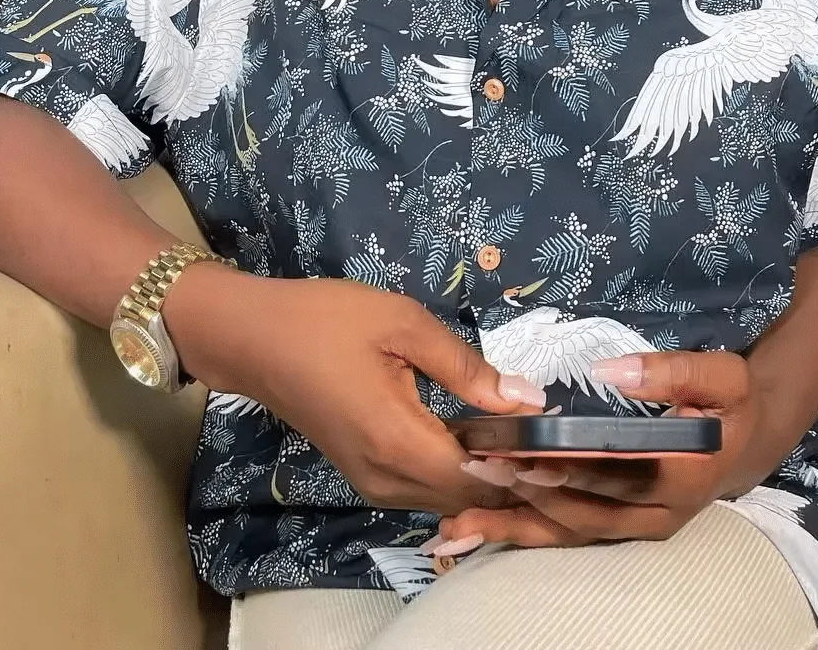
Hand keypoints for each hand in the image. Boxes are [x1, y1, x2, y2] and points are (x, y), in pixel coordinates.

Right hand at [167, 267, 544, 515]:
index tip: (562, 435)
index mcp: (399, 442)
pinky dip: (458, 469)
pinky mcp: (366, 474)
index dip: (526, 465)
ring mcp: (373, 482)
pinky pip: (424, 486)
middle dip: (513, 472)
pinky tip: (480, 435)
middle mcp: (387, 478)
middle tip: (552, 429)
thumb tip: (528, 399)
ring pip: (447, 495)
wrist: (254, 339)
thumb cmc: (328, 321)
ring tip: (523, 429)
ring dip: (487, 473)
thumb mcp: (403, 324)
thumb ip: (466, 366)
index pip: (481, 479)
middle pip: (468, 496)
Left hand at [432, 349, 771, 553]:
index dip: (572, 469)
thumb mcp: (722, 375)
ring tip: (458, 522)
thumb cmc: (732, 403)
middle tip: (478, 472)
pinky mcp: (622, 529)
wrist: (750, 440)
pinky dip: (525, 534)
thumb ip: (670, 372)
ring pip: (571, 534)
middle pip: (586, 513)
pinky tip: (480, 533)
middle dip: (528, 496)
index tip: (524, 455)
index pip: (620, 475)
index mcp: (683, 475)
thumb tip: (611, 370)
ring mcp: (639, 528)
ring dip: (516, 526)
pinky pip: (570, 536)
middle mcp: (658, 515)